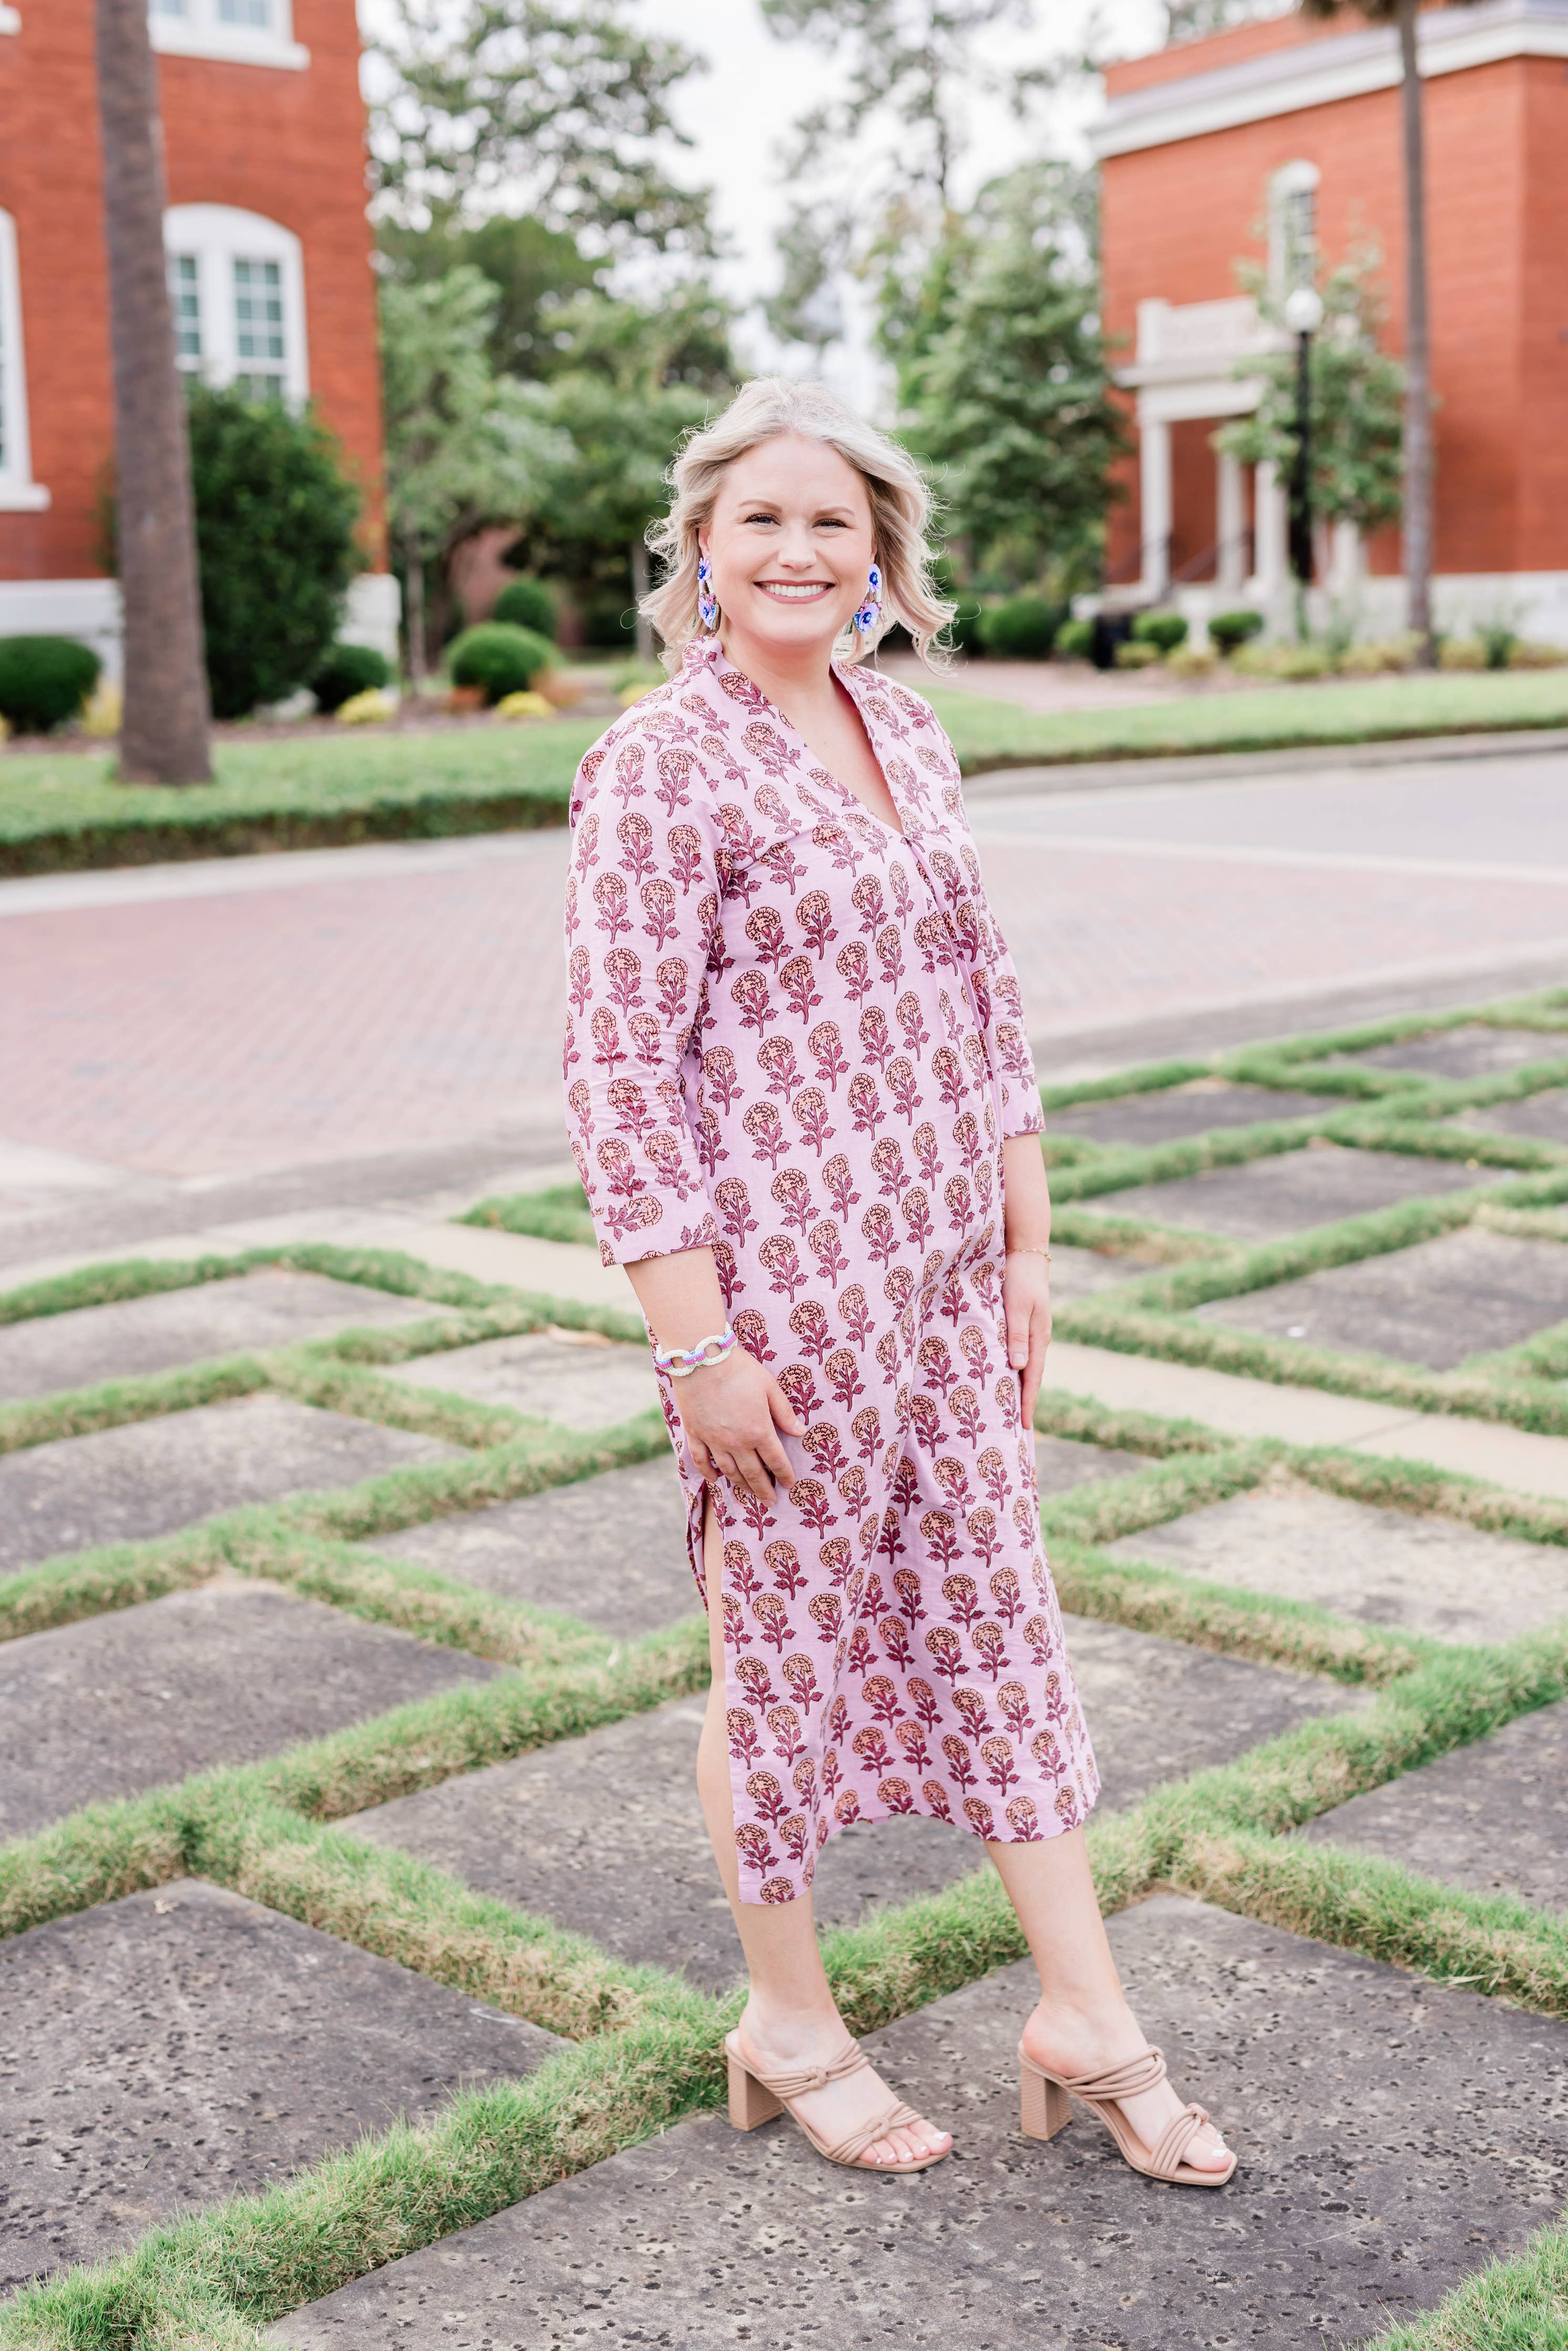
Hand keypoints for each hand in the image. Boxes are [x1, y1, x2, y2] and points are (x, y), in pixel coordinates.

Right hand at [674, 1347, 802, 1504]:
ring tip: (749, 1493)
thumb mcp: (769, 1387)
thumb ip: (784, 1413)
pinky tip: (716, 1480)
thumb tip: (801, 1432)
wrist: (702, 1359)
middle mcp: (737, 1442)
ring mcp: (714, 1441)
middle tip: (770, 1502)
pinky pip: (703, 1461)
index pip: (776, 1461)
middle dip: (764, 1490)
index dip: (785, 1475)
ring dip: (741, 1485)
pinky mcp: (695, 1434)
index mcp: (759, 1431)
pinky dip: (709, 1473)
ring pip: (729, 1471)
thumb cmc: (740, 1369)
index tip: (789, 1485)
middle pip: (753, 1473)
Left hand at [1002, 1250, 1051, 1427]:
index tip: (1025, 1426)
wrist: (1026, 1254)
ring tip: (1013, 1410)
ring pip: (1027, 1367)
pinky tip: (1009, 1377)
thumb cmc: (1018, 1279)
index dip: (1028, 1402)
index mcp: (1038, 1338)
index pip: (1032, 1378)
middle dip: (1026, 1401)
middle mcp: (1038, 1339)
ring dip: (1021, 1388)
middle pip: (1032, 1377)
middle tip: (1019, 1428)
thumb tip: (1018, 1368)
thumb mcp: (1017, 1306)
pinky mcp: (1025, 1325)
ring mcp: (1033, 1332)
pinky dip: (1016, 1371)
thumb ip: (1016, 1336)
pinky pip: (1021, 1355)